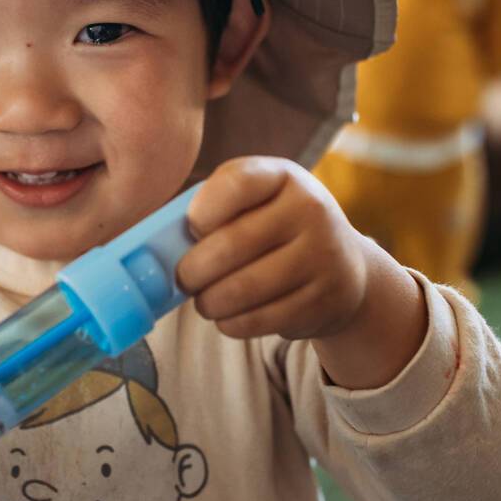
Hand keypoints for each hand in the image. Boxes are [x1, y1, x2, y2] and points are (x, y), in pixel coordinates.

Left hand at [178, 157, 368, 340]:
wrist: (344, 266)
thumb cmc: (274, 230)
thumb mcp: (256, 203)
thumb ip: (213, 212)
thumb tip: (156, 249)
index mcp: (284, 177)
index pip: (235, 183)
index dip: (201, 212)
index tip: (192, 229)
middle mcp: (310, 210)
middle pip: (230, 245)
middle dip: (193, 270)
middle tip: (184, 279)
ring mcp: (323, 256)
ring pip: (242, 290)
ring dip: (209, 302)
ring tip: (205, 300)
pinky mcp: (324, 300)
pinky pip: (260, 320)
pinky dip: (232, 323)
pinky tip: (229, 317)